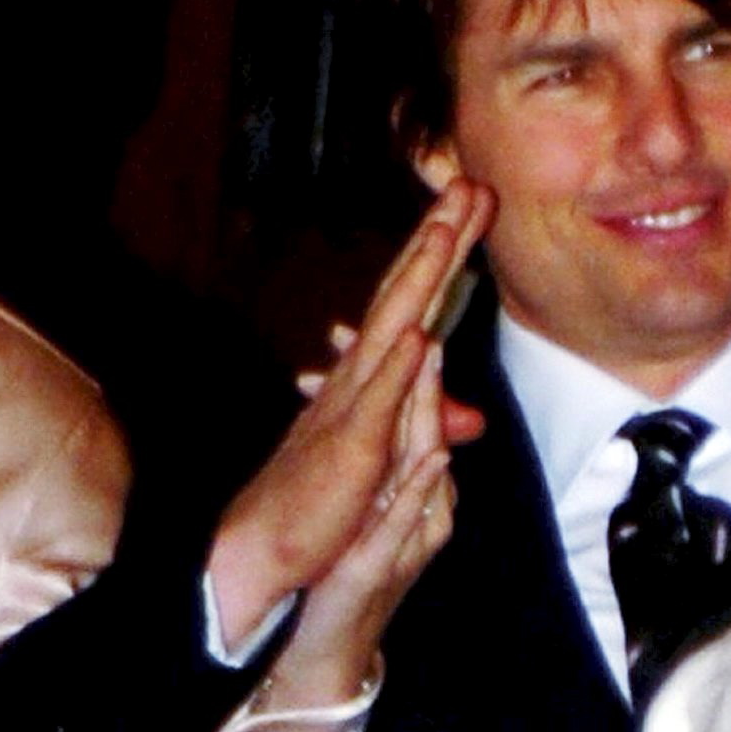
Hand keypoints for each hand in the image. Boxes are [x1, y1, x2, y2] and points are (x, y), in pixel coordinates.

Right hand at [207, 182, 493, 641]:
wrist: (259, 547)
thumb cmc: (321, 504)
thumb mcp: (386, 459)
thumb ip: (422, 426)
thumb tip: (464, 416)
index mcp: (367, 377)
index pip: (410, 301)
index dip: (441, 253)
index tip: (471, 205)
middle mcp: (358, 378)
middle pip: (403, 294)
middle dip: (439, 239)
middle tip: (470, 184)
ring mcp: (351, 406)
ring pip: (391, 328)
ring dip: (419, 277)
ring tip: (447, 230)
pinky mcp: (350, 446)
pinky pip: (376, 401)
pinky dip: (397, 365)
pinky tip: (418, 332)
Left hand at [271, 334, 461, 703]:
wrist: (328, 642)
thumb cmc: (344, 569)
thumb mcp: (362, 509)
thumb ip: (380, 462)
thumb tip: (382, 412)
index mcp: (413, 491)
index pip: (417, 420)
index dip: (414, 369)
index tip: (408, 316)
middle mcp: (421, 510)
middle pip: (429, 434)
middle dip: (430, 379)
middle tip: (430, 325)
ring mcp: (406, 538)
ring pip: (427, 471)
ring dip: (431, 418)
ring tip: (435, 368)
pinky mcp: (384, 565)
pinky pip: (408, 522)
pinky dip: (420, 488)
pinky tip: (431, 457)